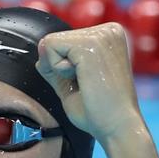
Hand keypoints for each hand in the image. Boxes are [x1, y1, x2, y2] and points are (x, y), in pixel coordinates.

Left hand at [35, 22, 143, 143]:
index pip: (64, 42)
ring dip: (59, 70)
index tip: (88, 82)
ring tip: (87, 82)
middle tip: (87, 85)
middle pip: (55, 40)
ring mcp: (100, 34)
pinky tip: (82, 80)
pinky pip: (49, 47)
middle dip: (60, 68)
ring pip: (50, 43)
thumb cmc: (99, 112)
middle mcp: (108, 30)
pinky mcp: (90, 42)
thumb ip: (57, 66)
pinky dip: (57, 69)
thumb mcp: (74, 84)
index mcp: (110, 37)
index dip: (63, 68)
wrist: (117, 127)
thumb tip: (41, 50)